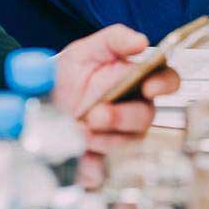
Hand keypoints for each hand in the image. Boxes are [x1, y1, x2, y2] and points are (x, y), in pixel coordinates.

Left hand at [54, 24, 179, 187]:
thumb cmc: (70, 74)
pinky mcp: (102, 159)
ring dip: (105, 139)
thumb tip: (141, 41)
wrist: (42, 101)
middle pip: (145, 117)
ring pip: (128, 144)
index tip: (149, 87)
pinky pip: (105, 169)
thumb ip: (115, 39)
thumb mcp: (87, 49)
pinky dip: (92, 165)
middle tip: (96, 114)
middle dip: (122, 117)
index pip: (166, 80)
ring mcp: (120, 135)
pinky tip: (79, 155)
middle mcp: (133, 108)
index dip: (164, 85)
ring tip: (80, 129)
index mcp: (136, 80)